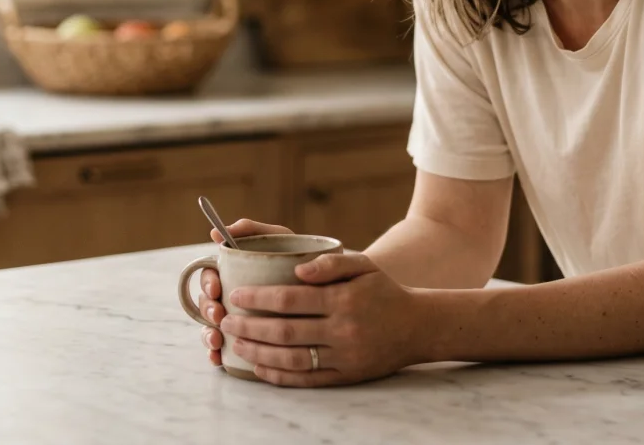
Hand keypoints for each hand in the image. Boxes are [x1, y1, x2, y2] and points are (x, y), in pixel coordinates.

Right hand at [199, 219, 293, 365]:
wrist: (337, 283)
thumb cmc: (304, 256)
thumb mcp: (282, 239)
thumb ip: (254, 230)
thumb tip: (214, 233)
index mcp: (236, 270)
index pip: (211, 275)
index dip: (207, 282)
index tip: (216, 288)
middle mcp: (233, 294)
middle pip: (208, 302)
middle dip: (208, 309)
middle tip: (218, 314)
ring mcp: (240, 317)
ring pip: (213, 326)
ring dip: (208, 333)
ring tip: (216, 339)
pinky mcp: (250, 339)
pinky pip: (226, 349)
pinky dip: (217, 353)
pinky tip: (218, 357)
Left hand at [221, 252, 423, 386]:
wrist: (418, 326)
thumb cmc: (384, 291)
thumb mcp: (364, 265)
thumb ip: (330, 263)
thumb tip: (297, 271)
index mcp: (343, 299)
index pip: (290, 299)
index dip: (258, 298)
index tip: (236, 295)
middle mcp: (342, 330)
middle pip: (284, 332)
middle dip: (249, 327)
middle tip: (226, 321)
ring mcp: (343, 356)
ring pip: (291, 359)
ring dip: (258, 353)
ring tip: (236, 344)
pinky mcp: (345, 376)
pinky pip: (306, 380)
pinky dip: (279, 376)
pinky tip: (259, 368)